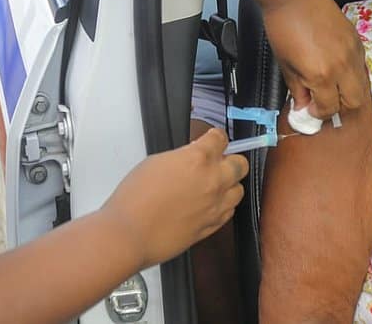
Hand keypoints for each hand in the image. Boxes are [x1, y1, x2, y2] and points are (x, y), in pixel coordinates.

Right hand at [100, 129, 248, 268]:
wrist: (131, 233)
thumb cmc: (136, 198)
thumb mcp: (156, 162)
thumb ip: (182, 157)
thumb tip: (191, 158)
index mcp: (199, 159)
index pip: (221, 139)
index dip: (215, 138)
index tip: (212, 139)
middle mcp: (213, 181)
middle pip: (241, 164)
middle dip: (230, 160)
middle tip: (217, 162)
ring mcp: (215, 205)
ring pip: (239, 190)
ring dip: (229, 185)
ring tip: (213, 186)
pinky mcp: (212, 226)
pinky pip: (229, 212)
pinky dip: (223, 205)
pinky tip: (208, 204)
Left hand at [262, 0, 369, 119]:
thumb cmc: (282, 28)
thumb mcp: (285, 64)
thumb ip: (297, 89)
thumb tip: (303, 107)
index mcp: (321, 75)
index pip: (328, 108)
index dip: (318, 113)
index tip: (310, 109)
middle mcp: (342, 67)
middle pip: (353, 102)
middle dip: (339, 107)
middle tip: (323, 101)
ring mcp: (353, 53)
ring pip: (362, 85)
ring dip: (349, 91)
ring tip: (331, 86)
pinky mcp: (357, 40)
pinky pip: (361, 66)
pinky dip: (352, 74)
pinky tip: (338, 68)